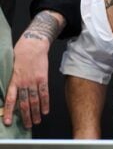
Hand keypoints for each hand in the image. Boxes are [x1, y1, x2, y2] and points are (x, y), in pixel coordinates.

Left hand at [3, 10, 63, 128]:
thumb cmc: (21, 54)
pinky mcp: (43, 78)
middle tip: (27, 125)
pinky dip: (45, 103)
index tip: (8, 121)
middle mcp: (23, 83)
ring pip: (34, 100)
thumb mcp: (11, 68)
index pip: (10, 99)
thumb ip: (12, 80)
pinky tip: (46, 110)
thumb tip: (11, 92)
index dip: (9, 111)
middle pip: (24, 103)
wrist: (33, 45)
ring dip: (36, 112)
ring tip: (36, 121)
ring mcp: (34, 81)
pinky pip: (44, 93)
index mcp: (14, 80)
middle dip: (26, 116)